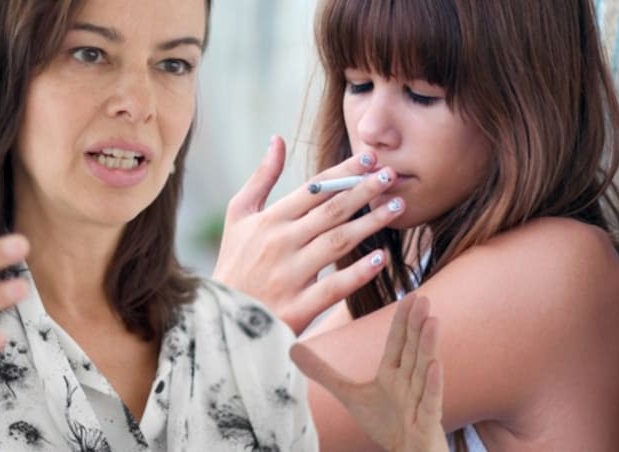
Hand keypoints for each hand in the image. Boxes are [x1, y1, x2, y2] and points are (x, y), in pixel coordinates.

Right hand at [213, 136, 404, 333]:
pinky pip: (334, 287)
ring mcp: (289, 276)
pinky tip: (381, 258)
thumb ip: (261, 178)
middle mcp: (280, 244)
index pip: (313, 189)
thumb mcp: (239, 216)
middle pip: (330, 211)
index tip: (369, 158)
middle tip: (392, 174)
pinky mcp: (297, 308)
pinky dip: (358, 272)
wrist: (221, 318)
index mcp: (269, 220)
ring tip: (397, 207)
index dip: (343, 171)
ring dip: (370, 223)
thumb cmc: (234, 262)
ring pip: (337, 242)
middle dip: (364, 190)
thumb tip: (277, 140)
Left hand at [290, 294, 447, 451]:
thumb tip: (293, 348)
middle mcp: (409, 383)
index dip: (401, 321)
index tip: (408, 295)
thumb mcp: (349, 395)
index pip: (397, 343)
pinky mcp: (426, 424)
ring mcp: (419, 402)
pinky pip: (430, 402)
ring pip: (424, 371)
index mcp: (393, 374)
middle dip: (416, 324)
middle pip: (413, 350)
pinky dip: (432, 385)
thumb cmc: (385, 423)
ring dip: (428, 346)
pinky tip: (434, 366)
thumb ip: (324, 372)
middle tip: (422, 297)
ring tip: (432, 321)